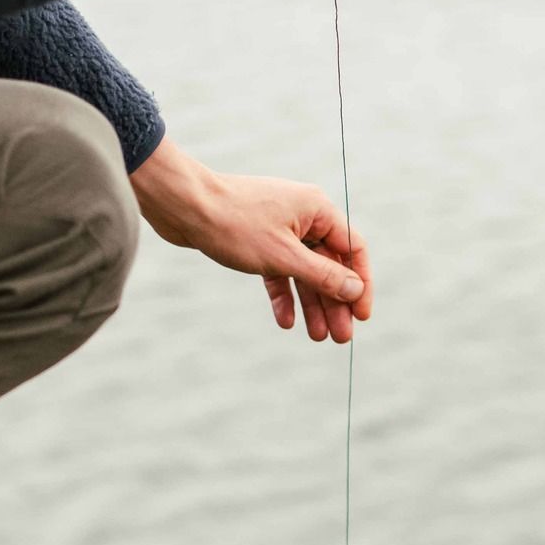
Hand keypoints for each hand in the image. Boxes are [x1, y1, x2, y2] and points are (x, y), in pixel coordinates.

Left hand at [131, 138, 370, 344]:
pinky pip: (278, 270)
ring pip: (303, 270)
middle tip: (340, 338)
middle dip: (335, 302)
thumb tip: (355, 290)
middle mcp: (302, 216)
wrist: (183, 206)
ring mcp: (278, 228)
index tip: (361, 316)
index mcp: (317, 209)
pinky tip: (285, 321)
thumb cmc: (234, 224)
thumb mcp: (283, 256)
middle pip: (329, 264)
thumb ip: (323, 275)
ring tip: (317, 336)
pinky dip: (283, 294)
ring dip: (311, 303)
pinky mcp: (256, 240)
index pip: (353, 249)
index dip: (360, 284)